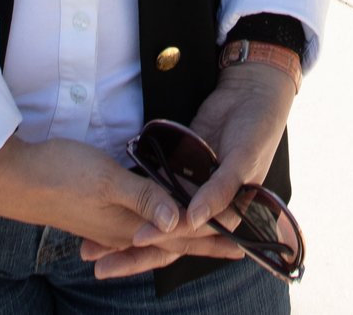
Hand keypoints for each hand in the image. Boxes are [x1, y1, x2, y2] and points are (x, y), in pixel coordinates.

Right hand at [0, 135, 243, 279]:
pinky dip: (154, 226)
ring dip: (181, 237)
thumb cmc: (59, 174)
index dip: (213, 238)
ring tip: (204, 239)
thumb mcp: (106, 181)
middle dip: (204, 243)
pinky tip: (156, 223)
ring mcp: (107, 224)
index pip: (182, 235)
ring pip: (154, 235)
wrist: (12, 177)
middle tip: (236, 249)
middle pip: (172, 240)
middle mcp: (122, 230)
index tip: (243, 244)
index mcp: (130, 226)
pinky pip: (136, 225)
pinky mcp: (95, 213)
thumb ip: (144, 199)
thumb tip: (180, 222)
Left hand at [80, 64, 295, 279]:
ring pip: (159, 212)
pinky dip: (138, 193)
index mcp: (227, 212)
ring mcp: (192, 185)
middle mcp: (207, 205)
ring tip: (95, 241)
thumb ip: (219, 191)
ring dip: (132, 224)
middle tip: (98, 260)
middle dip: (135, 246)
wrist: (252, 92)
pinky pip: (157, 184)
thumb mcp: (242, 161)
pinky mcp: (181, 166)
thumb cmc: (257, 130)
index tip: (135, 240)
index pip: (191, 235)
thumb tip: (192, 221)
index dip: (163, 239)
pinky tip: (110, 200)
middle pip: (168, 232)